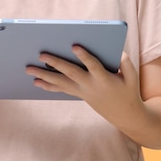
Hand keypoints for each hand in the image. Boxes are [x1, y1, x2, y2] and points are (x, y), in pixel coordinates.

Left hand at [25, 46, 142, 120]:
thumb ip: (125, 63)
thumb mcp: (132, 77)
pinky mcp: (78, 94)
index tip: (74, 45)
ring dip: (44, 76)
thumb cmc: (128, 91)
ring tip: (28, 69)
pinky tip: (36, 82)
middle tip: (41, 54)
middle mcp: (90, 85)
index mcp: (104, 79)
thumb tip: (116, 51)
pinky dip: (48, 86)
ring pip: (60, 83)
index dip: (83, 56)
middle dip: (55, 63)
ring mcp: (82, 91)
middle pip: (70, 73)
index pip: (92, 65)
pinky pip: (61, 89)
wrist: (125, 115)